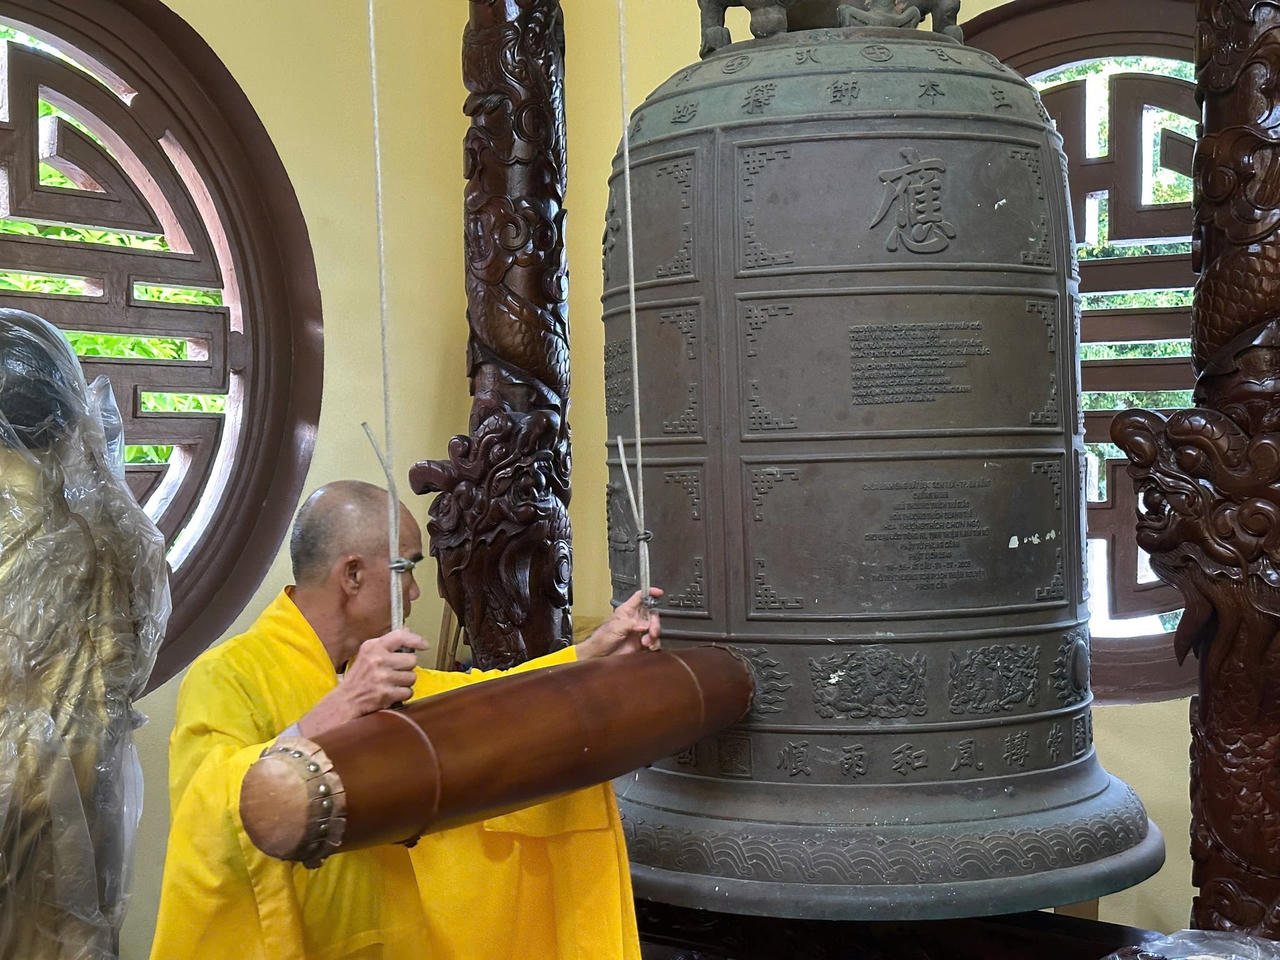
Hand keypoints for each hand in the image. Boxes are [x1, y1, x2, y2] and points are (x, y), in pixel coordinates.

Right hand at [298, 629, 425, 737]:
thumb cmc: (358, 678)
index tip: (424, 645)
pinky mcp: (386, 693)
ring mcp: (382, 677)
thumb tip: (408, 632)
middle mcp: (377, 660)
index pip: (400, 636)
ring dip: (405, 682)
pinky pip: (408, 691)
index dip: (416, 639)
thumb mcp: (367, 654)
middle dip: (407, 667)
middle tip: (395, 672)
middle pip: (411, 660)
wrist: (346, 701)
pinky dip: (402, 694)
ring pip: (412, 677)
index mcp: (372, 647)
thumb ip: (386, 644)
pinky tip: (392, 692)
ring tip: (392, 683)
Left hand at [577, 588, 662, 658]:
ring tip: (647, 642)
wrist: (600, 655)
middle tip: (651, 632)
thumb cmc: (602, 639)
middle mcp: (635, 619)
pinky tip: (650, 647)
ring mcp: (639, 630)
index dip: (650, 592)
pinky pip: (654, 640)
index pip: (640, 597)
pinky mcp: (641, 642)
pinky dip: (655, 644)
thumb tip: (644, 624)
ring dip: (654, 635)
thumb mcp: (614, 628)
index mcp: (627, 611)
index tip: (659, 592)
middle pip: (652, 614)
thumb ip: (630, 624)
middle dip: (654, 623)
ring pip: (654, 628)